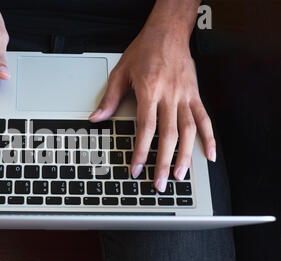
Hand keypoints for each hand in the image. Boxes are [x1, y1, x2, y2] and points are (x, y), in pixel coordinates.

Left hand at [89, 23, 215, 191]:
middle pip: (168, 135)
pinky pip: (204, 118)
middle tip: (159, 182)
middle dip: (163, 162)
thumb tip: (97, 119)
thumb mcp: (121, 72)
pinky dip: (209, 137)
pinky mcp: (195, 95)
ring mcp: (185, 96)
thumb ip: (110, 98)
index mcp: (149, 89)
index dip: (141, 152)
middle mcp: (169, 95)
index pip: (145, 128)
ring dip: (185, 155)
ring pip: (188, 130)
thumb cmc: (144, 50)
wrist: (168, 32)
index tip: (136, 169)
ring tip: (179, 176)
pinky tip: (210, 154)